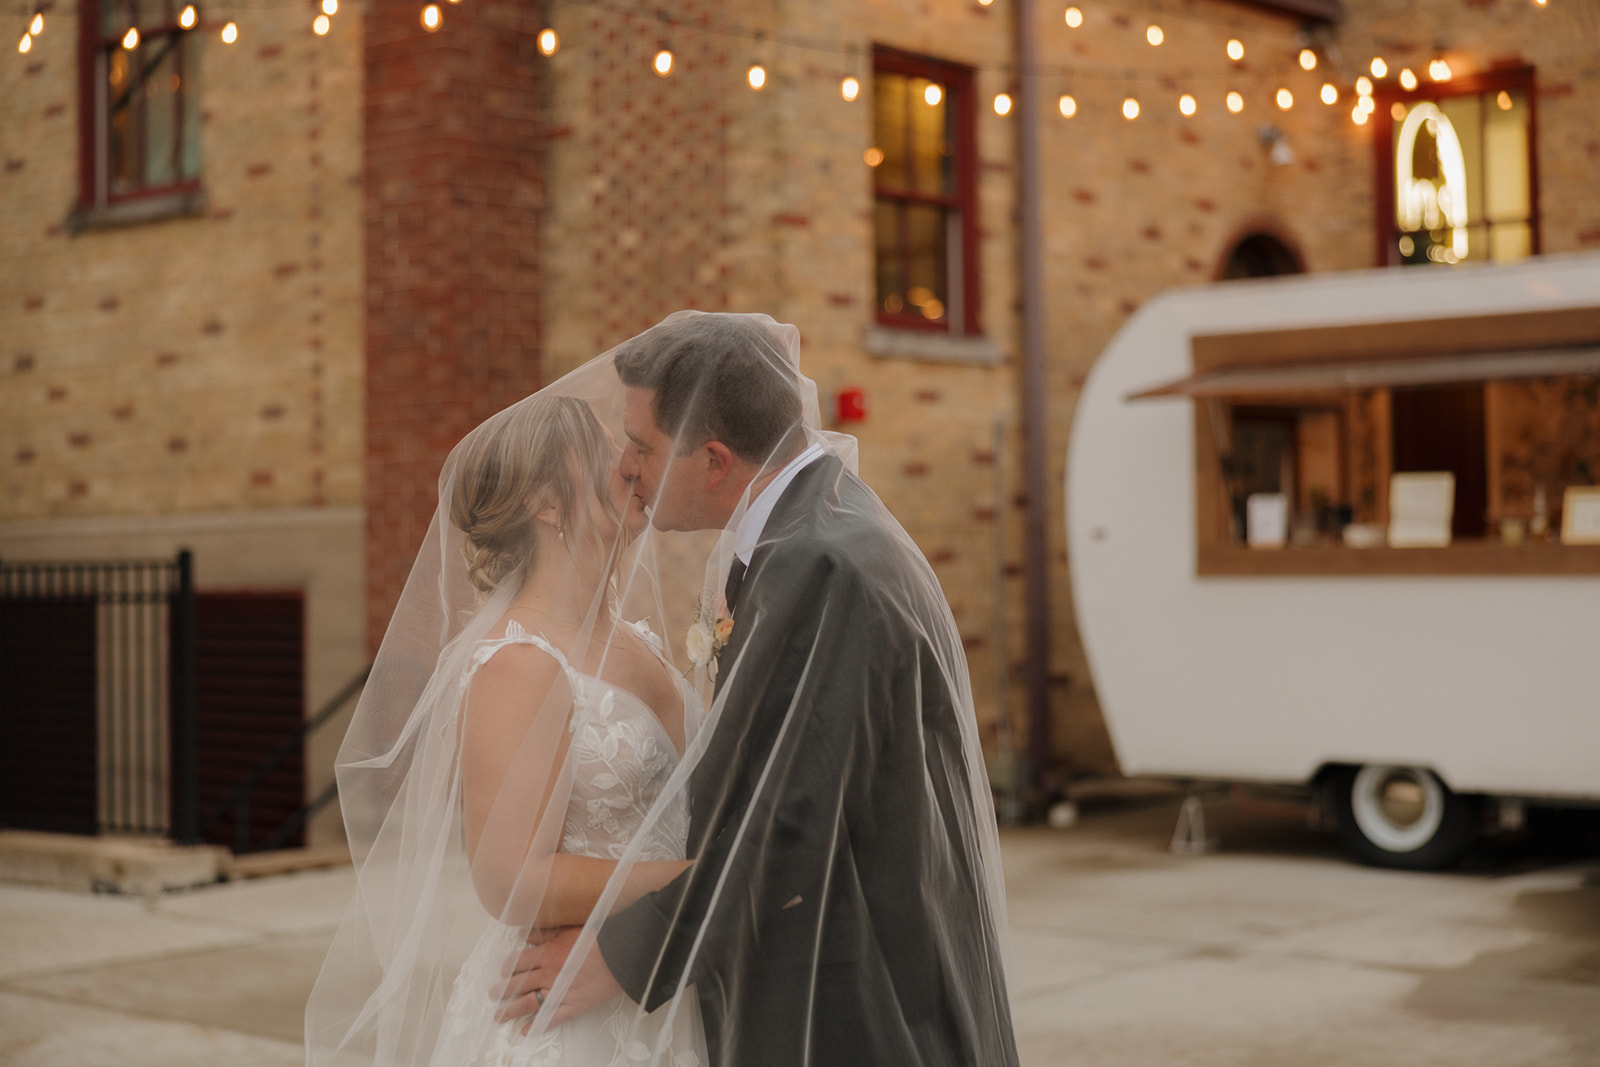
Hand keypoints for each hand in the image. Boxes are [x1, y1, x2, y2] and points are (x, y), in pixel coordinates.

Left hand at [495, 926, 623, 1025]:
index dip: (508, 967)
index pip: (518, 962)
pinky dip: (537, 1025)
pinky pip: (552, 1018)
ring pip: (529, 1002)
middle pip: (519, 983)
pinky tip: (526, 1031)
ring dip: (511, 1010)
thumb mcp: (571, 927)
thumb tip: (526, 936)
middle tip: (493, 994)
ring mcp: (560, 991)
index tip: (504, 972)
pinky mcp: (575, 1005)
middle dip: (503, 990)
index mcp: (548, 952)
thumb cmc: (600, 935)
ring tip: (499, 1016)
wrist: (623, 952)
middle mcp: (549, 973)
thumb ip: (546, 932)